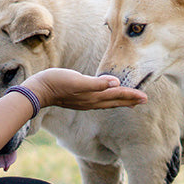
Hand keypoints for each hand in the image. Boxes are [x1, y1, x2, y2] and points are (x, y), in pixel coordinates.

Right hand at [23, 68, 146, 111]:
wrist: (38, 90)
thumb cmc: (57, 83)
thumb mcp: (77, 81)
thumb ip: (97, 83)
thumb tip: (116, 83)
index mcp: (93, 96)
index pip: (117, 96)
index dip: (131, 95)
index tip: (145, 97)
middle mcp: (91, 101)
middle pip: (115, 101)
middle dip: (130, 100)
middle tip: (144, 100)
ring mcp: (85, 101)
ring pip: (108, 102)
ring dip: (120, 101)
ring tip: (130, 101)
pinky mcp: (79, 98)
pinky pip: (99, 100)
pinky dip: (108, 99)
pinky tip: (106, 96)